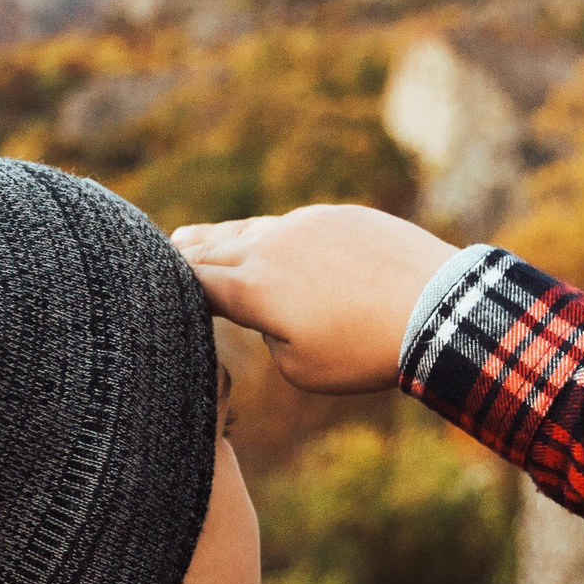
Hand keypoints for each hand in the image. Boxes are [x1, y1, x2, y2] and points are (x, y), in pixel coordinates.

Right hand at [172, 206, 457, 392]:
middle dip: (179, 256)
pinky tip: (270, 245)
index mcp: (250, 287)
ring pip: (247, 228)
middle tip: (152, 259)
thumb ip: (269, 336)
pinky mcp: (339, 215)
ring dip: (221, 240)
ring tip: (193, 241)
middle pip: (207, 246)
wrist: (437, 308)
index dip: (164, 287)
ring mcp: (304, 223)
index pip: (188, 281)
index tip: (146, 293)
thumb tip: (270, 313)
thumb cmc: (366, 351)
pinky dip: (271, 237)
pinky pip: (291, 224)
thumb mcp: (302, 368)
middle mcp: (268, 245)